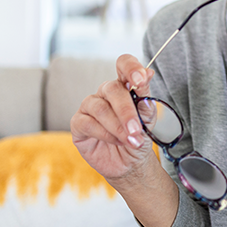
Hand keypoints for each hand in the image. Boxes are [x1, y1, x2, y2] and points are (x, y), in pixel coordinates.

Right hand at [70, 54, 156, 183]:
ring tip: (130, 140)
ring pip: (100, 108)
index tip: (141, 78)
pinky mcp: (78, 123)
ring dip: (118, 126)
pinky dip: (105, 134)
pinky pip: (88, 123)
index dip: (131, 67)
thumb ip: (146, 97)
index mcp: (124, 85)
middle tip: (136, 129)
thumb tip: (148, 74)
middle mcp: (105, 92)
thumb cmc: (138, 135)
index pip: (123, 64)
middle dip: (126, 110)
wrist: (130, 161)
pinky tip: (116, 141)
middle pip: (112, 89)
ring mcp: (90, 106)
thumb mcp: (148, 118)